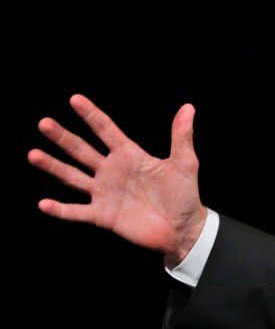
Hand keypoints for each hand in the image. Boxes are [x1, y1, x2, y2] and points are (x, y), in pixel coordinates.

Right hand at [28, 94, 207, 264]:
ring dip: (53, 166)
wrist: (183, 228)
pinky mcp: (102, 216)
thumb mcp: (185, 163)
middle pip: (81, 150)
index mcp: (129, 155)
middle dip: (63, 137)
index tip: (74, 99)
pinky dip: (60, 209)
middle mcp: (112, 171)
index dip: (91, 115)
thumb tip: (188, 107)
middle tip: (44, 122)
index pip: (106, 130)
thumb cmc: (185, 194)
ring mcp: (104, 193)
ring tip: (32, 153)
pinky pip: (76, 212)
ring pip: (72, 177)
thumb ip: (181, 136)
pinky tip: (43, 203)